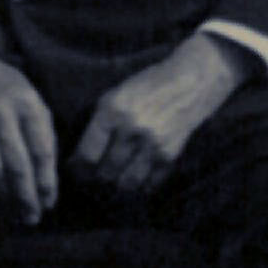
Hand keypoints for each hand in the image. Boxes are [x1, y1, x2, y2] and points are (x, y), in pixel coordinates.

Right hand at [0, 42, 60, 220]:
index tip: (50, 201)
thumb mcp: (31, 97)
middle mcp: (4, 116)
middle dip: (27, 196)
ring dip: (7, 196)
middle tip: (33, 217)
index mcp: (28, 106)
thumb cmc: (5, 86)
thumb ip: (42, 128)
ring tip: (15, 213)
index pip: (41, 150)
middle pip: (19, 165)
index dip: (46, 180)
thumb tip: (49, 168)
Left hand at [67, 36, 242, 198]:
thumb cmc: (149, 85)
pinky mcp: (170, 153)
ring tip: (117, 177)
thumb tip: (81, 155)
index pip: (87, 154)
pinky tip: (139, 178)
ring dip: (119, 183)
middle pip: (105, 171)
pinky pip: (150, 183)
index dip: (78, 167)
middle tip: (96, 175)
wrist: (191, 81)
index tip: (76, 169)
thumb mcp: (116, 94)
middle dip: (98, 177)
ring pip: (127, 182)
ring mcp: (152, 143)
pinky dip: (143, 185)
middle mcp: (131, 128)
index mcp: (112, 110)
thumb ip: (100, 121)